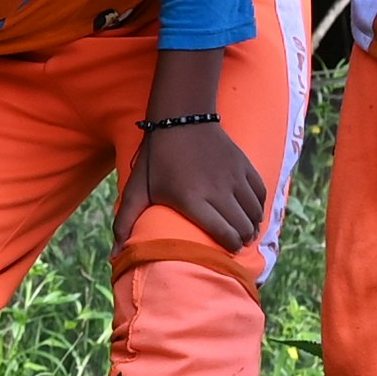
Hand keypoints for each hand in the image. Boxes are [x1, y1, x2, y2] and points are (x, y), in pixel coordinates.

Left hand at [130, 110, 268, 249]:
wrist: (181, 119)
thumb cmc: (157, 159)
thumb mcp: (137, 190)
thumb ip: (125, 222)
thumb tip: (115, 256)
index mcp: (191, 200)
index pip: (223, 232)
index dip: (230, 246)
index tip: (229, 251)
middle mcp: (217, 190)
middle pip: (242, 225)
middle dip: (242, 239)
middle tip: (238, 243)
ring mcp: (233, 177)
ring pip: (254, 211)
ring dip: (253, 224)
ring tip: (246, 231)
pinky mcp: (244, 165)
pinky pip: (260, 192)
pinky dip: (259, 206)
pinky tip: (252, 211)